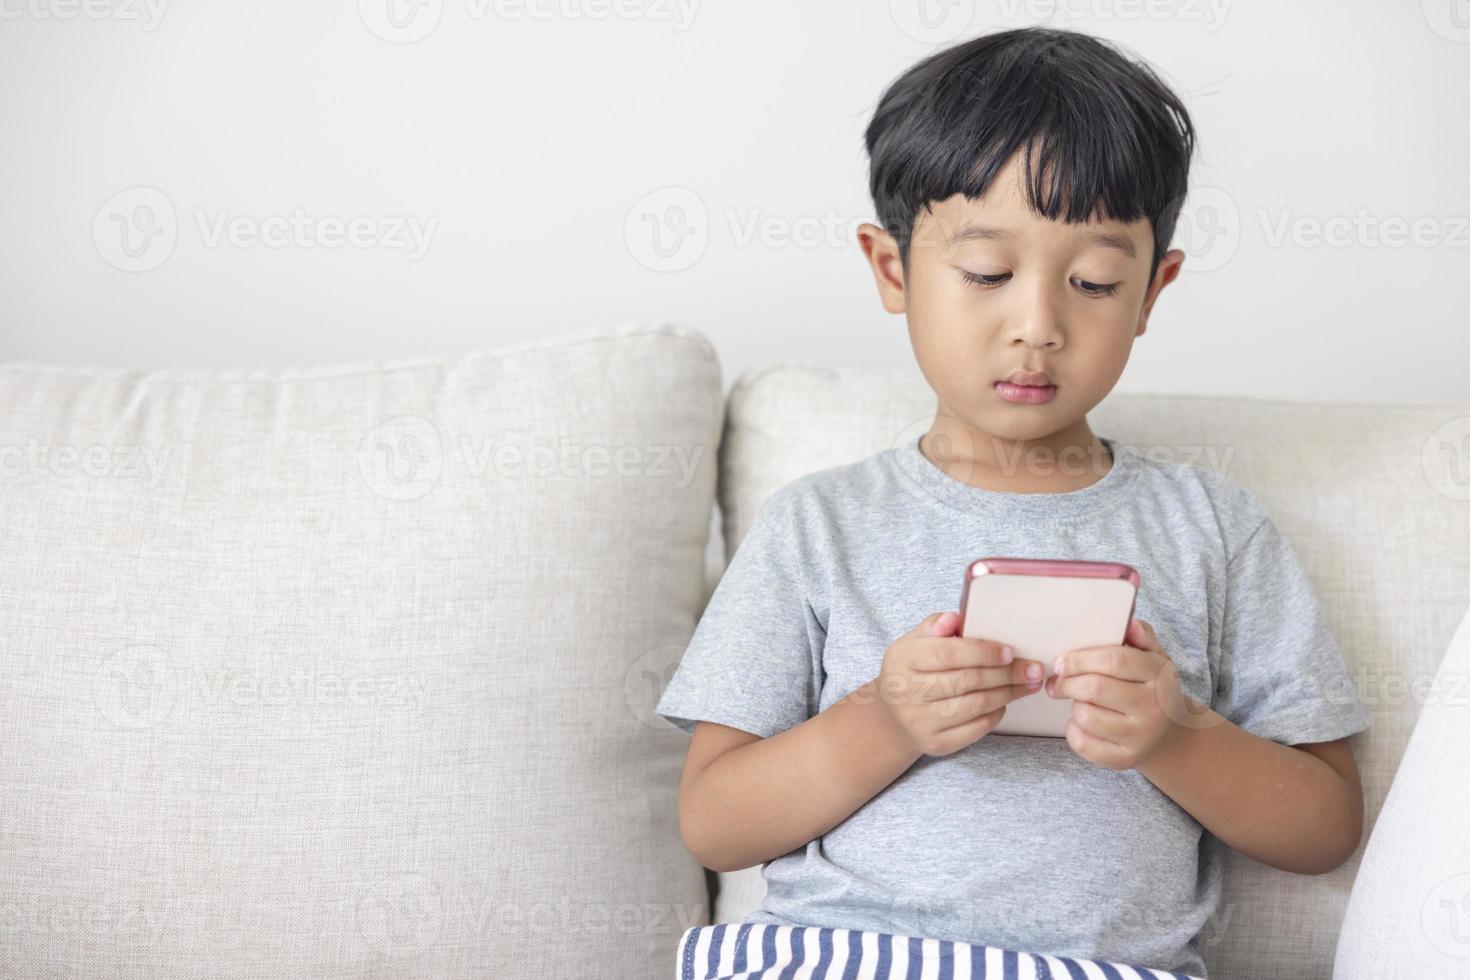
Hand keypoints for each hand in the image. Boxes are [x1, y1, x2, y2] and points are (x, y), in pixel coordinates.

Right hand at [868, 611, 1045, 757]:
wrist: (893, 718)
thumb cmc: (912, 671)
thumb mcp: (915, 642)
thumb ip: (936, 626)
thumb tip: (956, 618)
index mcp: (903, 659)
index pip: (947, 654)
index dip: (982, 652)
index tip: (1009, 651)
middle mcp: (908, 692)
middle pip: (967, 681)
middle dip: (1006, 673)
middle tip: (1033, 668)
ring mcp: (921, 721)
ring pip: (976, 705)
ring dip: (1008, 693)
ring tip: (1028, 683)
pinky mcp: (936, 743)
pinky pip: (976, 729)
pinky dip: (996, 713)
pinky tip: (1005, 701)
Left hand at [1044, 617, 1194, 770]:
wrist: (1169, 733)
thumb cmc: (1151, 687)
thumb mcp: (1154, 658)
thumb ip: (1141, 636)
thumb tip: (1129, 622)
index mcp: (1158, 675)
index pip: (1115, 660)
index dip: (1080, 658)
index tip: (1060, 661)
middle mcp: (1153, 707)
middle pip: (1095, 688)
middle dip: (1068, 682)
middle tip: (1058, 680)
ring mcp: (1140, 736)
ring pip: (1086, 715)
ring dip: (1074, 705)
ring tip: (1079, 700)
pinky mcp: (1124, 759)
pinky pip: (1083, 743)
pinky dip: (1073, 729)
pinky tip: (1082, 722)